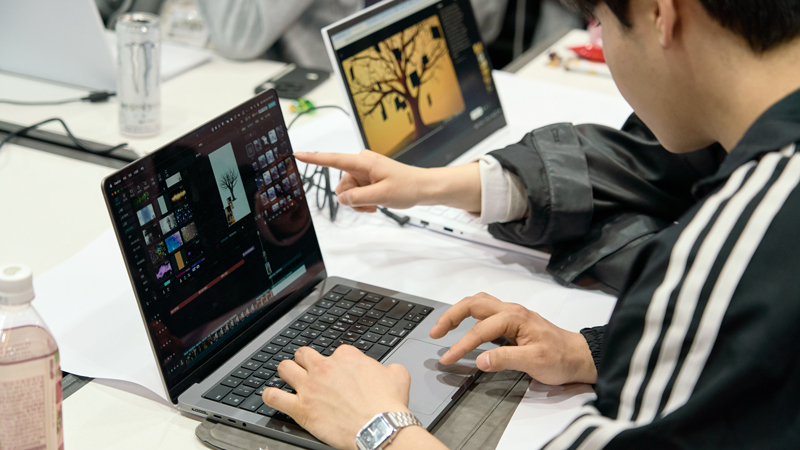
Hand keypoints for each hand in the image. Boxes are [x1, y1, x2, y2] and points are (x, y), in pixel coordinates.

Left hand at [262, 345, 412, 449]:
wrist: (380, 427)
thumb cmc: (387, 405)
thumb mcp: (398, 375)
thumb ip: (388, 367)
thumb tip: (388, 370)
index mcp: (346, 356)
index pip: (335, 352)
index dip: (337, 363)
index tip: (340, 372)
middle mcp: (324, 368)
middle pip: (304, 354)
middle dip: (306, 361)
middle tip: (309, 369)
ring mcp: (310, 387)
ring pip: (285, 368)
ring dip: (286, 372)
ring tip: (288, 377)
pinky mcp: (301, 408)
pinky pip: (274, 397)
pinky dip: (270, 396)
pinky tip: (272, 396)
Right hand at [294, 151, 480, 212]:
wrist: (424, 187)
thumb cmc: (408, 186)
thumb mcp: (382, 196)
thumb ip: (358, 198)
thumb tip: (341, 198)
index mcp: (363, 161)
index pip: (333, 159)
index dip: (314, 158)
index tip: (297, 154)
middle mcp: (361, 163)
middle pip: (341, 185)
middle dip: (352, 198)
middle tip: (371, 204)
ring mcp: (365, 171)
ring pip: (348, 192)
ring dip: (359, 202)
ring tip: (376, 204)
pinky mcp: (368, 178)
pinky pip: (356, 193)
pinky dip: (363, 201)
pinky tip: (376, 203)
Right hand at [430, 293, 596, 384]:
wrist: (578, 356)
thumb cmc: (560, 358)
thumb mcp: (534, 362)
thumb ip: (505, 359)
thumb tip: (480, 360)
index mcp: (514, 317)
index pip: (479, 330)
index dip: (460, 345)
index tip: (447, 359)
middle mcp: (510, 310)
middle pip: (473, 304)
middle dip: (451, 316)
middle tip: (435, 332)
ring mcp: (511, 314)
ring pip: (478, 303)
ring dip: (459, 312)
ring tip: (444, 327)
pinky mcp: (512, 321)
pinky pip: (485, 311)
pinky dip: (469, 315)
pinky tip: (464, 326)